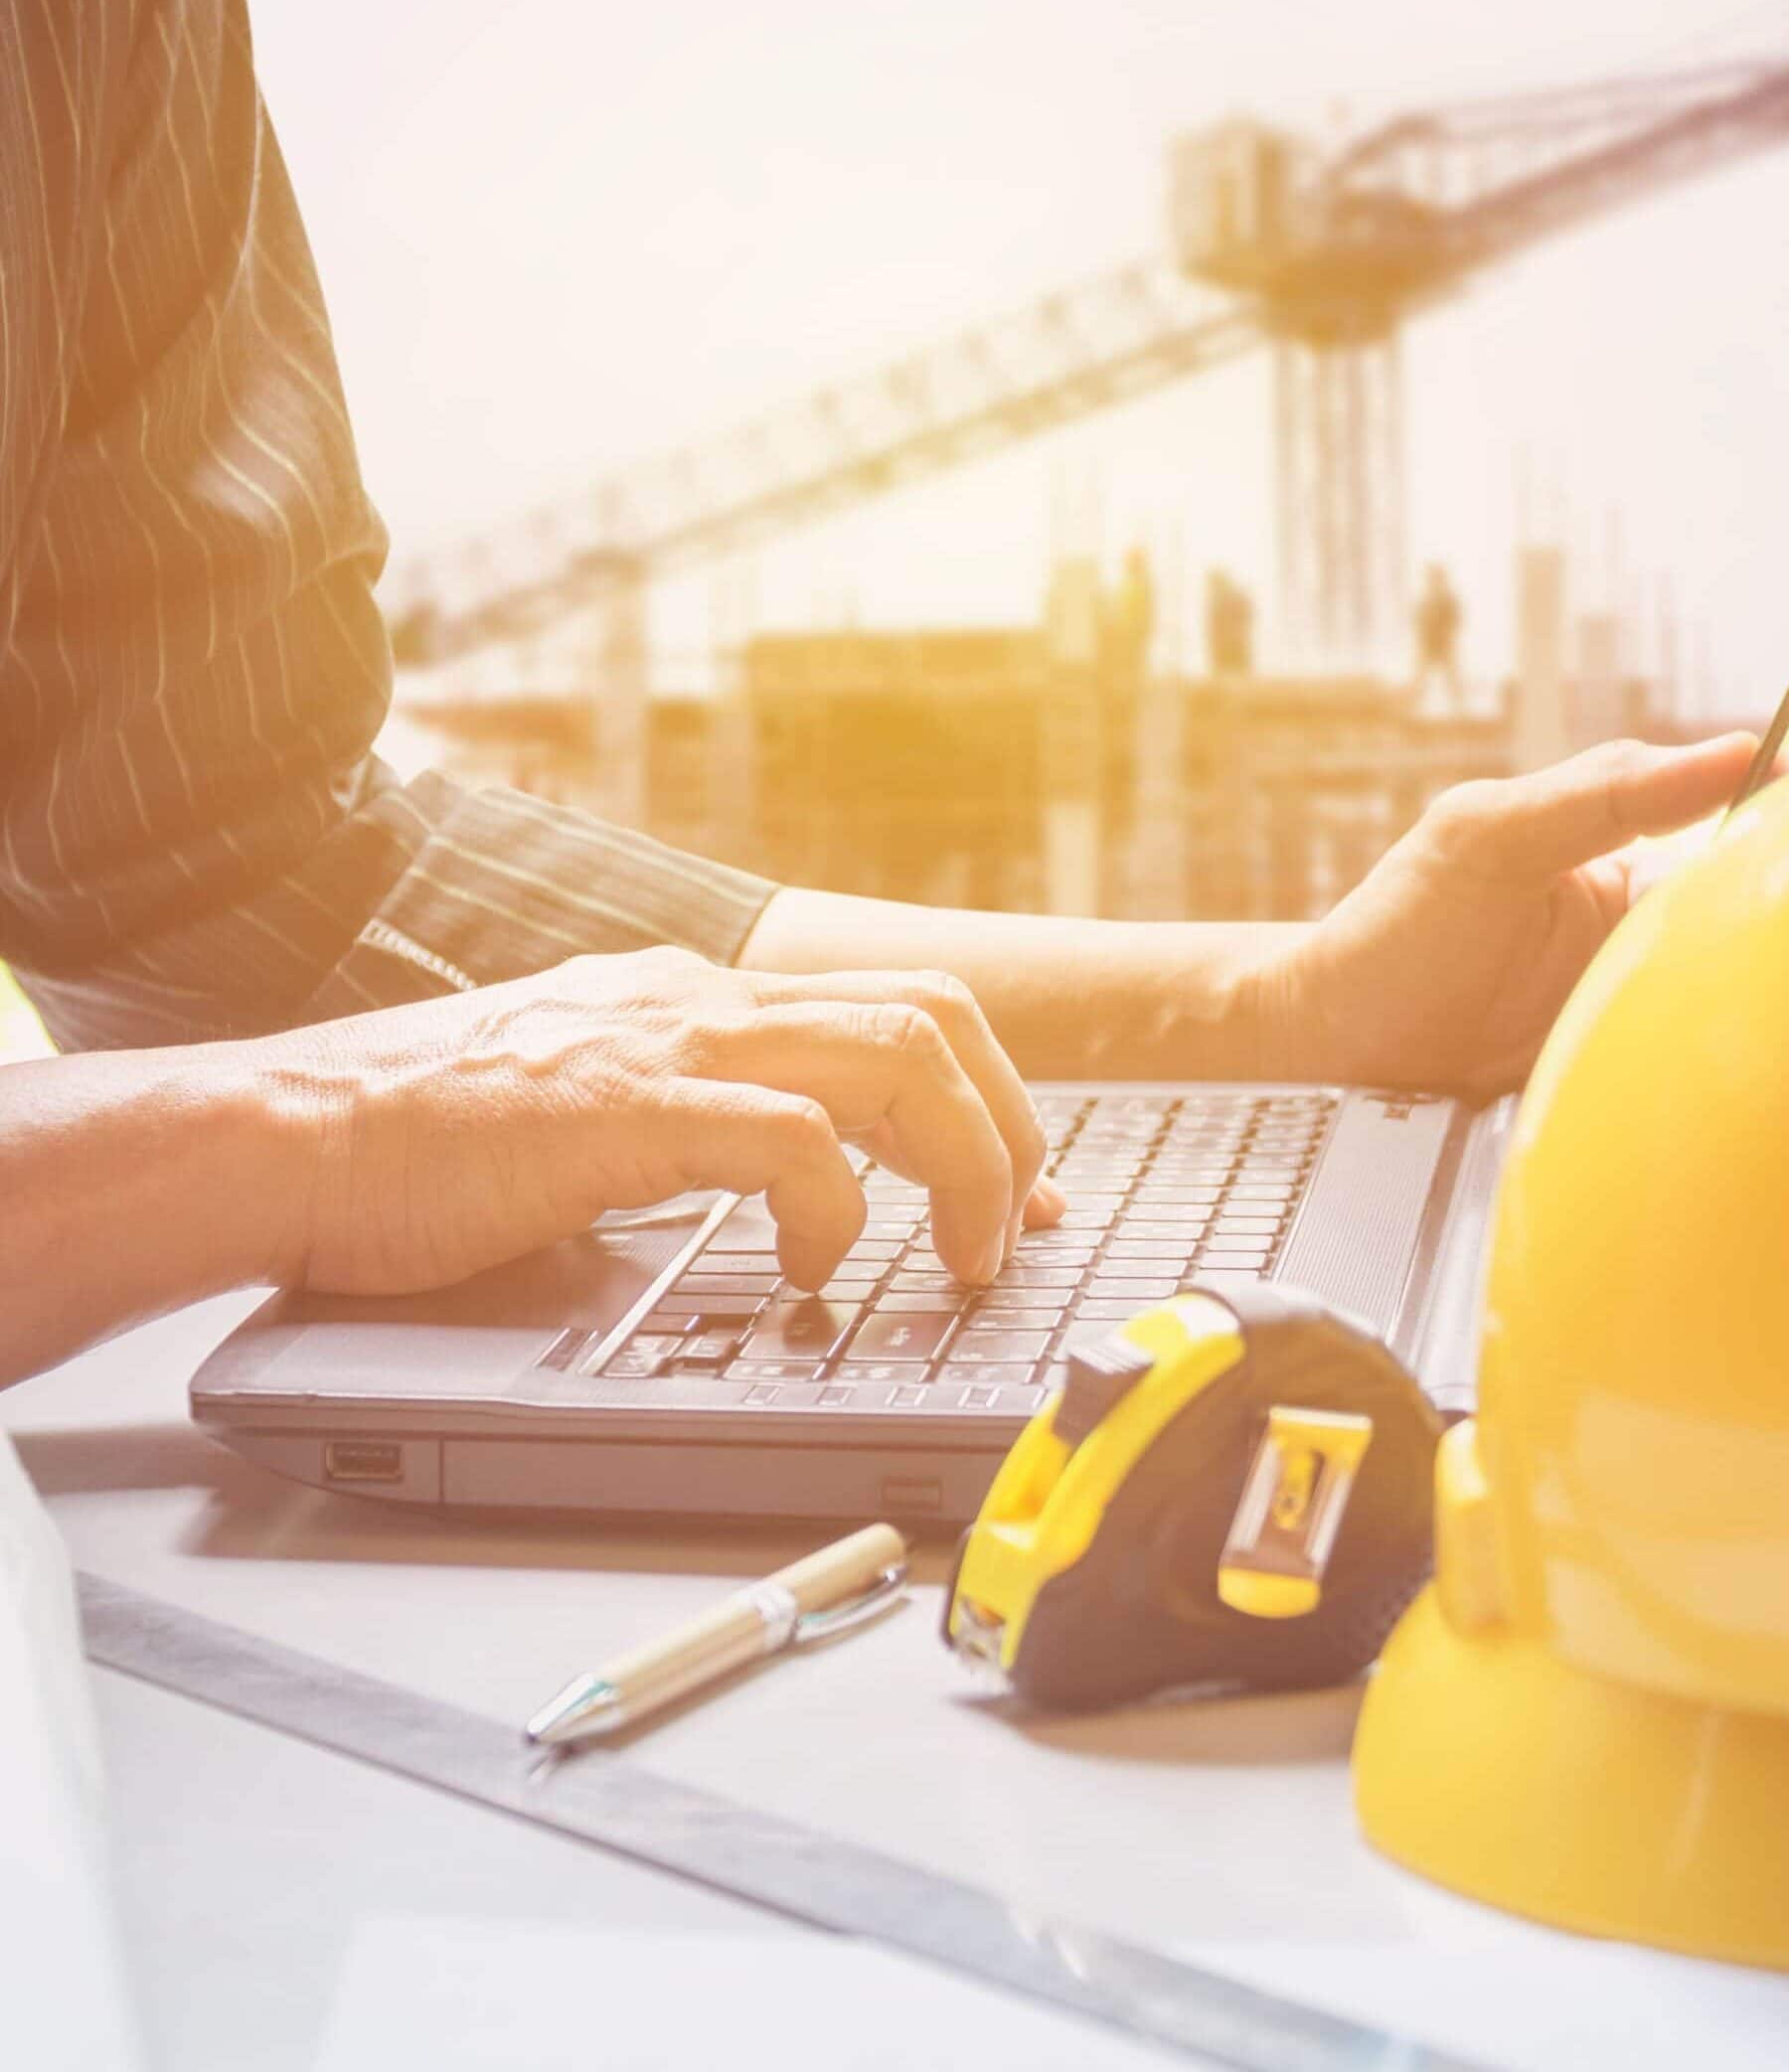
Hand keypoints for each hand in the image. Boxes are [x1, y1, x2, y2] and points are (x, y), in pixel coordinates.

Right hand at [250, 948, 1062, 1297]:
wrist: (287, 1135)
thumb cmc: (419, 1142)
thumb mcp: (592, 1102)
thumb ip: (692, 1116)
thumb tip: (787, 1173)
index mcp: (699, 996)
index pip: (897, 1006)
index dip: (990, 1092)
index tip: (1023, 1185)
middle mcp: (701, 998)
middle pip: (935, 1013)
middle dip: (1009, 1123)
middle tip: (1015, 1226)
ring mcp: (666, 1043)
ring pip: (896, 1058)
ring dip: (962, 1165)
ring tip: (955, 1258)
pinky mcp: (623, 1109)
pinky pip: (791, 1141)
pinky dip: (836, 1211)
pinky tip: (812, 1271)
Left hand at [1246, 735, 1759, 1094]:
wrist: (1334, 1057)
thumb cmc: (1398, 932)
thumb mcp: (1492, 840)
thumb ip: (1605, 794)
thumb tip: (1733, 751)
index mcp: (1631, 863)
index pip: (1742, 826)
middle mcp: (1652, 937)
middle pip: (1761, 923)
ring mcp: (1647, 1014)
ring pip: (1744, 1006)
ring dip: (1779, 1009)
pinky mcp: (1634, 1090)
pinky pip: (1702, 1080)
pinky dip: (1733, 1082)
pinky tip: (1771, 1080)